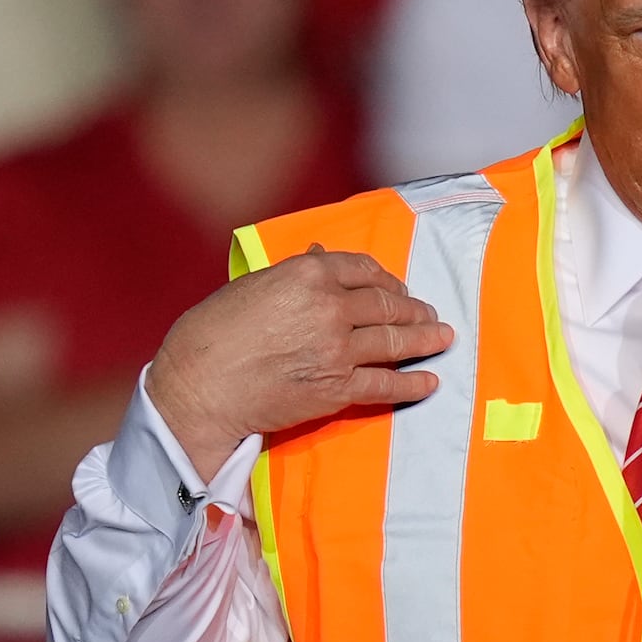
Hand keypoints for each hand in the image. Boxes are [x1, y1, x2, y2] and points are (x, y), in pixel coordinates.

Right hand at [148, 248, 453, 479]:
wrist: (198, 387)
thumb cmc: (213, 333)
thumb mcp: (253, 286)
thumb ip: (294, 271)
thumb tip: (319, 253)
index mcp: (308, 273)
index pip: (365, 270)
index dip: (387, 280)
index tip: (399, 288)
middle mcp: (330, 306)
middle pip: (387, 305)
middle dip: (414, 310)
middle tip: (431, 315)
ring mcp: (338, 348)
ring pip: (394, 341)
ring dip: (425, 340)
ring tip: (442, 338)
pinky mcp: (339, 388)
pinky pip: (387, 384)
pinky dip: (413, 384)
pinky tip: (430, 382)